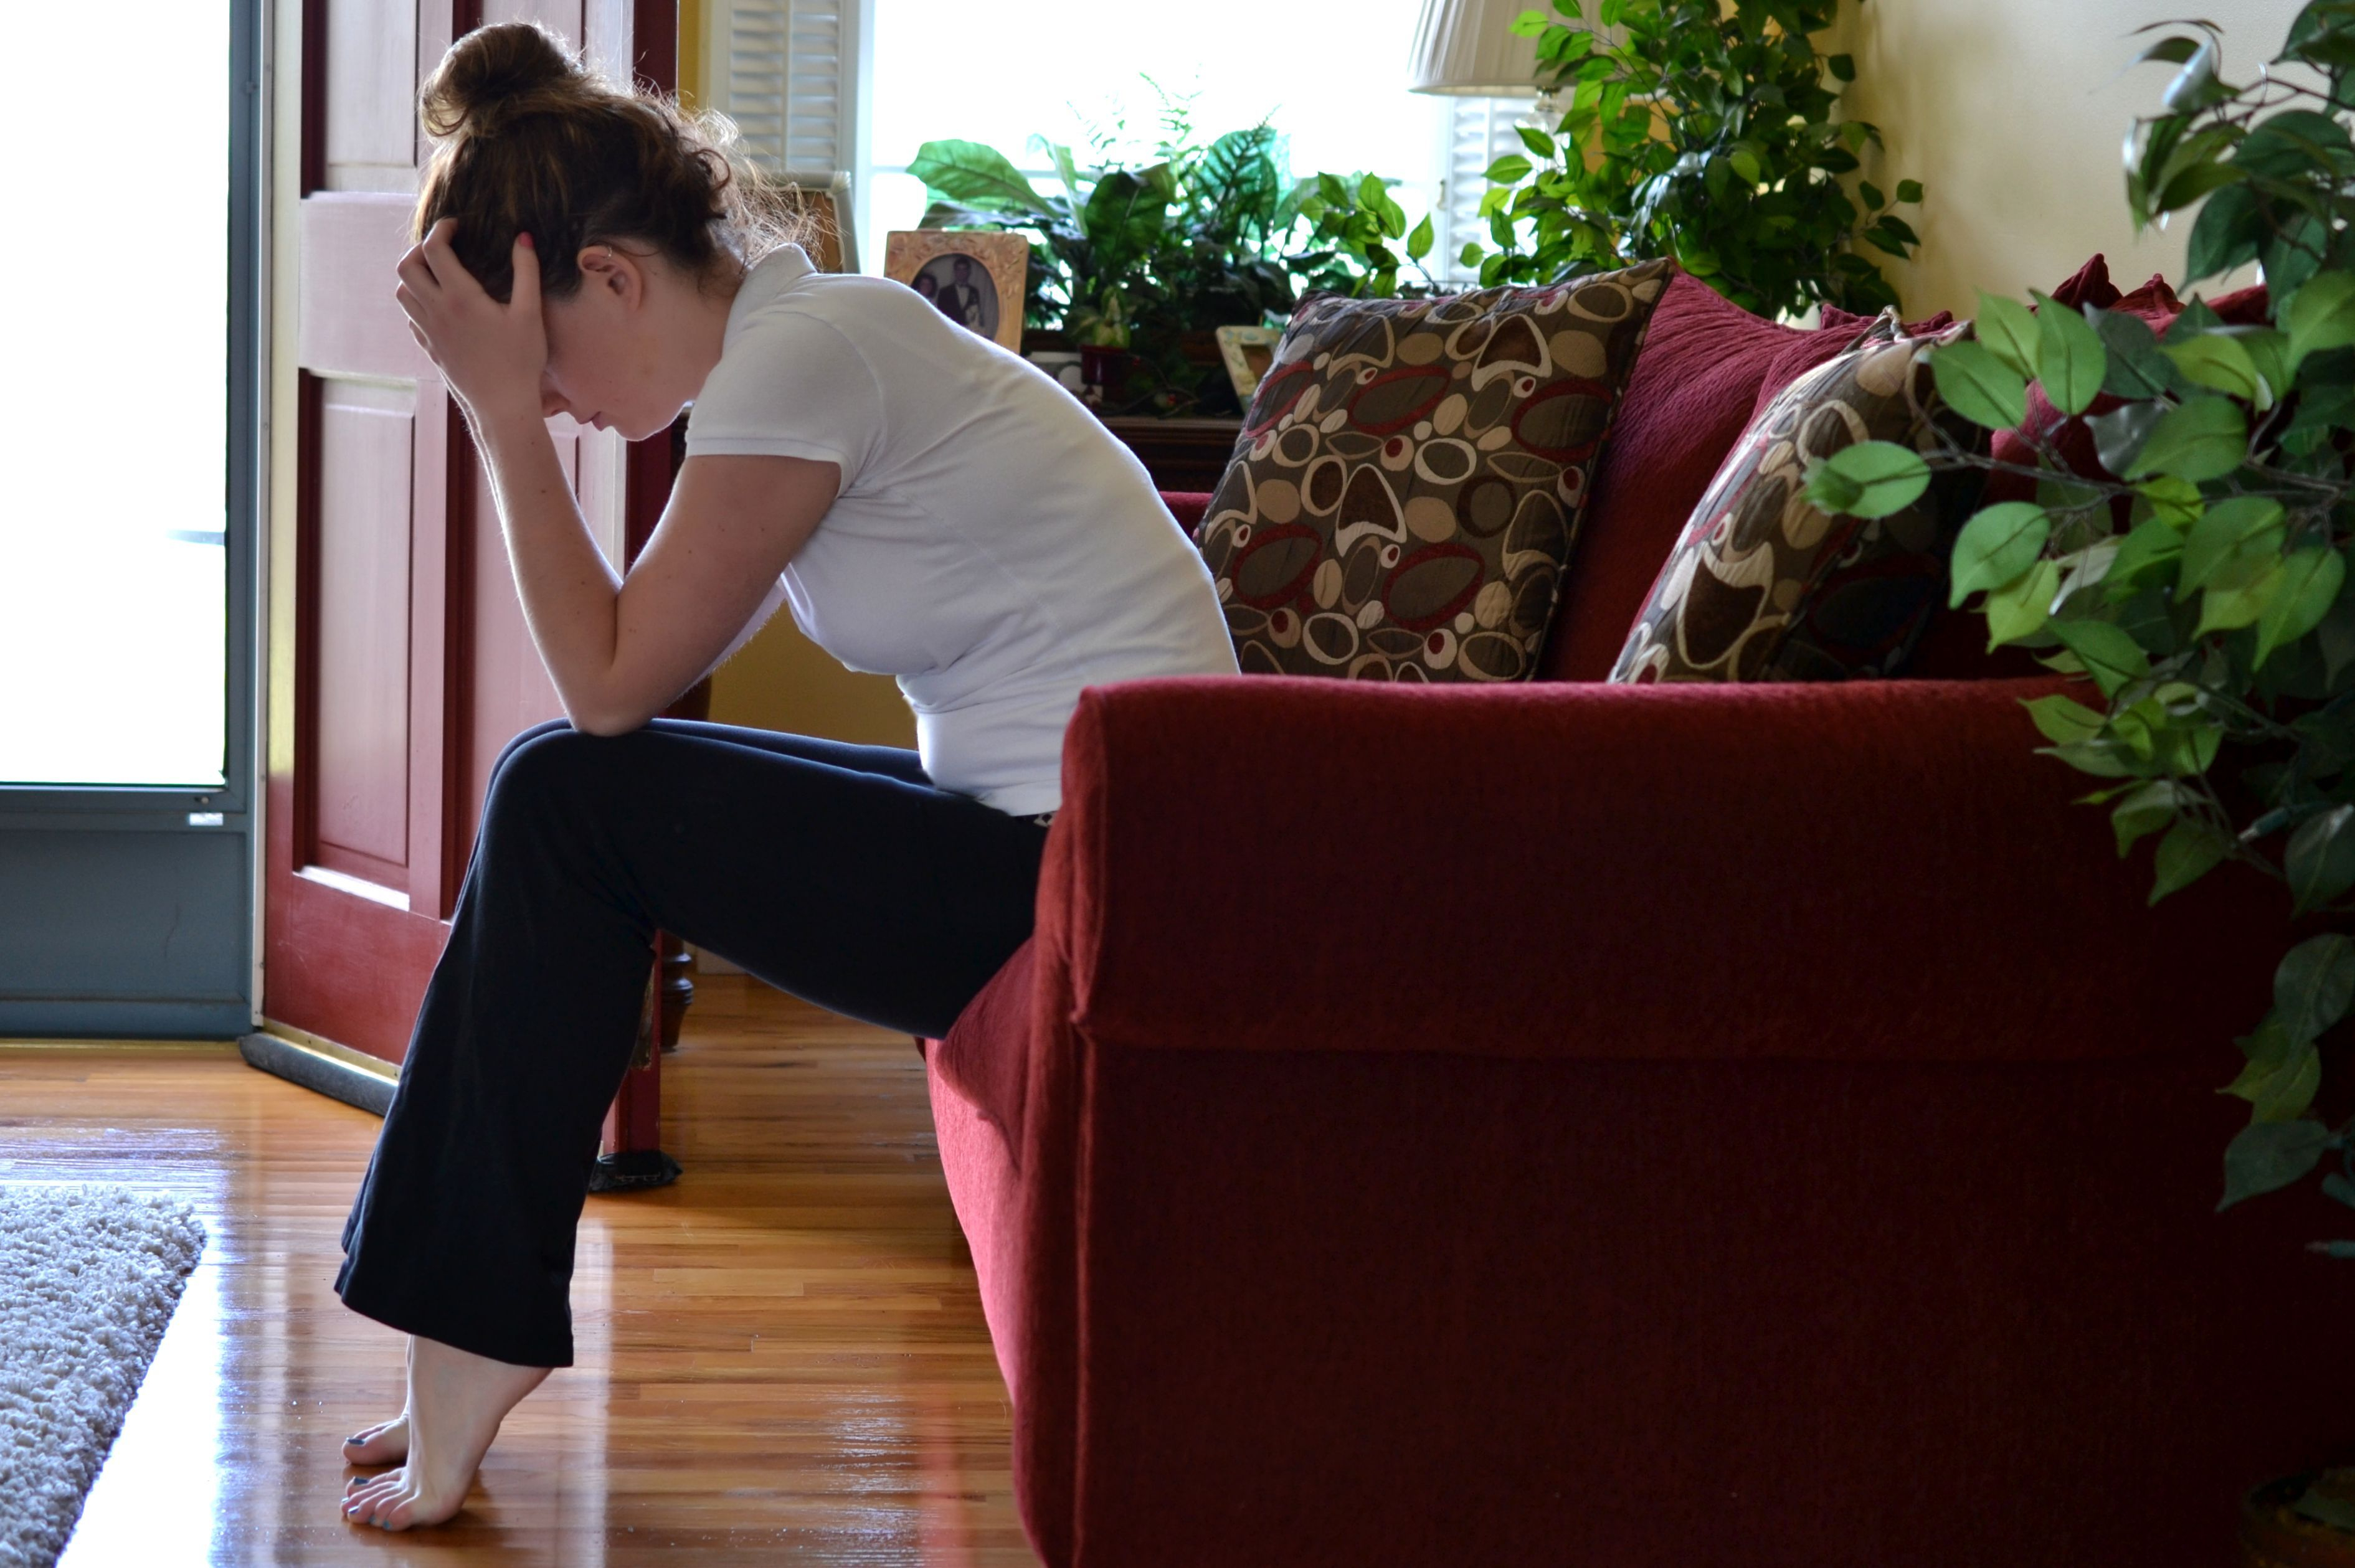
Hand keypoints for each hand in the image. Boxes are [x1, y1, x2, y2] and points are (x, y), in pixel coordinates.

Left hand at [394, 219, 545, 423]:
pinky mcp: (430, 349)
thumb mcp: (531, 314)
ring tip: (438, 273)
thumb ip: (526, 272)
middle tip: (444, 248)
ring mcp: (429, 332)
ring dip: (414, 275)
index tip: (456, 225)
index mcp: (460, 297)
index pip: (434, 249)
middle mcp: (436, 311)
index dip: (441, 229)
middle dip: (421, 249)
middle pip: (407, 266)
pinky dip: (417, 302)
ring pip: (402, 292)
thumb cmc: (521, 361)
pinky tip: (440, 305)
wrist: (502, 407)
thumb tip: (523, 237)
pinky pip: (411, 317)